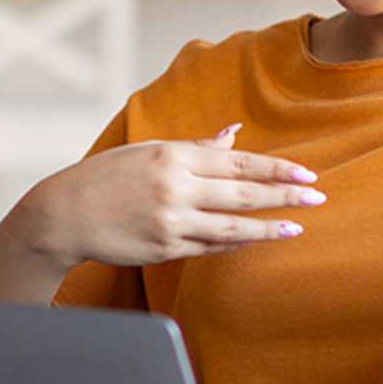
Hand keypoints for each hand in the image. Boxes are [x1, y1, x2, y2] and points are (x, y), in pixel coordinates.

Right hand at [28, 123, 325, 268]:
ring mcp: (170, 222)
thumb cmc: (107, 176)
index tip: (307, 173)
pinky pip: (209, 247)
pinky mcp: (164, 248)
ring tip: (298, 227)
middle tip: (318, 196)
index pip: (238, 162)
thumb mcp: (150, 150)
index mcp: (173, 155)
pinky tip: (257, 240)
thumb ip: (197, 147)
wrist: (64, 214)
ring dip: (269, 228)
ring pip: (232, 227)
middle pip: (242, 193)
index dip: (276, 169)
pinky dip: (236, 244)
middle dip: (285, 195)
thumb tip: (236, 134)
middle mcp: (175, 188)